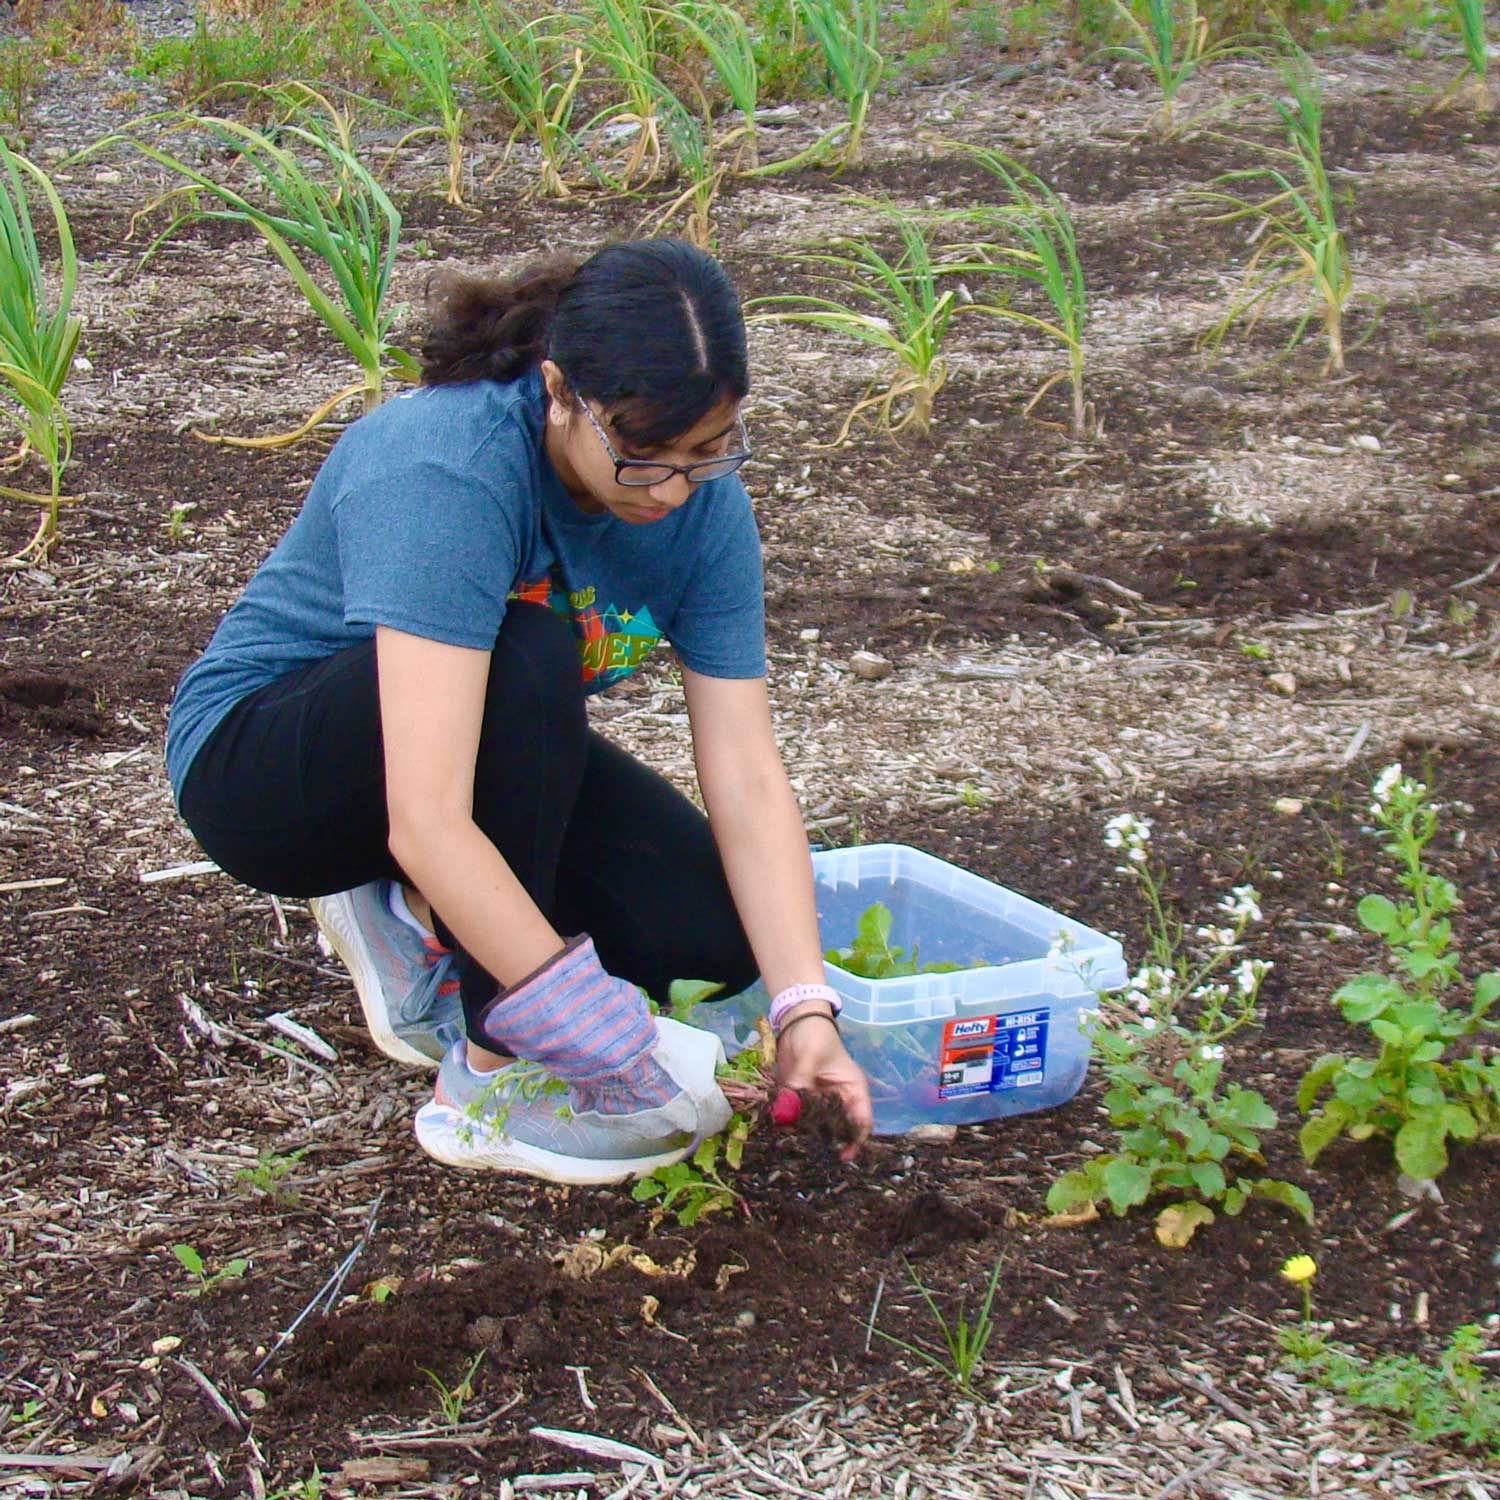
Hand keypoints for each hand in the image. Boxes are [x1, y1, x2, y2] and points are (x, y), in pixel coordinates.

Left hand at [774, 1009, 873, 1161]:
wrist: (796, 1023)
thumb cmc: (815, 1035)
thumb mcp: (810, 1055)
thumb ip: (802, 1080)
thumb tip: (790, 1105)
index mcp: (853, 1090)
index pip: (862, 1121)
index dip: (856, 1140)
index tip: (843, 1156)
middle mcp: (839, 1100)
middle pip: (839, 1130)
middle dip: (827, 1143)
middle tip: (813, 1153)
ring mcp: (820, 1102)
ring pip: (818, 1128)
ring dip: (807, 1135)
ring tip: (795, 1143)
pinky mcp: (802, 1100)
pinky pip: (799, 1119)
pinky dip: (792, 1125)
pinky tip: (782, 1129)